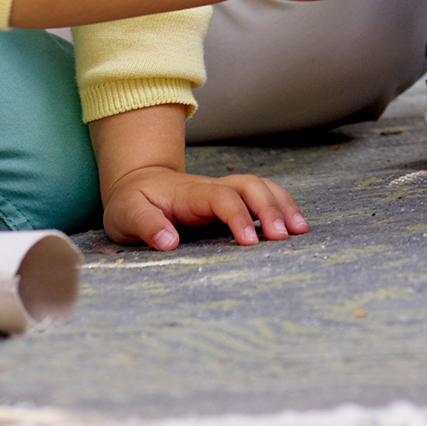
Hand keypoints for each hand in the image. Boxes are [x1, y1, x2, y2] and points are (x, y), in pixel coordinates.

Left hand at [103, 164, 307, 250]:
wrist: (138, 183)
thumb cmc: (132, 202)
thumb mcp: (126, 215)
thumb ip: (146, 226)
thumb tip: (169, 242)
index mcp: (190, 193)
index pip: (222, 198)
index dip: (239, 217)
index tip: (251, 242)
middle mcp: (212, 187)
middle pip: (251, 186)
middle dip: (271, 208)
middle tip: (284, 237)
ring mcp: (223, 190)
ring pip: (261, 186)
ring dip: (282, 204)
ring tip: (300, 230)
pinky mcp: (229, 198)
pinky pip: (261, 193)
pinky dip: (280, 203)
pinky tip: (293, 222)